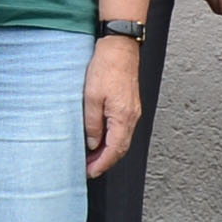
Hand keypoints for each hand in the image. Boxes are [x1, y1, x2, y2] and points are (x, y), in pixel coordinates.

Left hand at [83, 38, 142, 178]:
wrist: (119, 47)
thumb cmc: (106, 68)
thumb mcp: (91, 97)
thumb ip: (92, 123)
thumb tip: (93, 143)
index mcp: (123, 117)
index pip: (114, 150)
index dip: (102, 164)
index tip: (90, 173)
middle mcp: (132, 117)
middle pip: (120, 148)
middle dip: (105, 162)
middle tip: (88, 169)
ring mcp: (132, 111)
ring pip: (122, 139)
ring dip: (107, 151)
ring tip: (91, 157)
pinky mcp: (129, 105)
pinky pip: (122, 129)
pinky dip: (111, 139)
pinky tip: (100, 139)